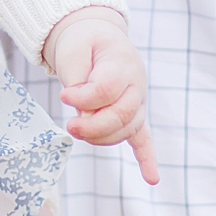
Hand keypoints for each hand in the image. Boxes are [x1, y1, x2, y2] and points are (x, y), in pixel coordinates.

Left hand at [44, 6, 157, 184]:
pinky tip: (152, 178)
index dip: (83, 98)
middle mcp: (136, 84)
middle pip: (121, 114)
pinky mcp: (135, 114)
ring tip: (77, 129)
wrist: (97, 36)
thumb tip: (85, 116)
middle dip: (93, 126)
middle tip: (70, 126)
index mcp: (121, 63)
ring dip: (102, 137)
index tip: (64, 96)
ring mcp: (138, 101)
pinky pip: (145, 139)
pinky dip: (148, 159)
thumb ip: (78, 80)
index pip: (106, 89)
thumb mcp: (74, 51)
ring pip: (127, 129)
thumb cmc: (83, 43)